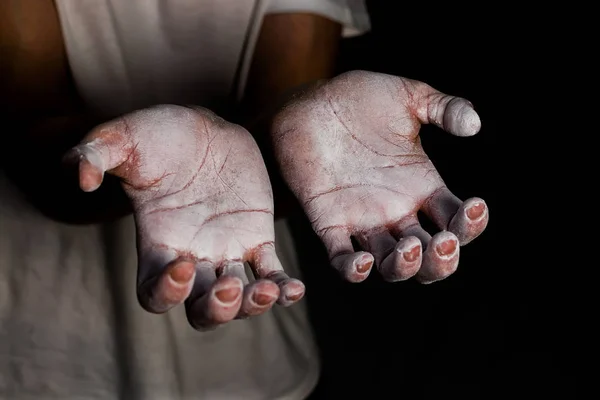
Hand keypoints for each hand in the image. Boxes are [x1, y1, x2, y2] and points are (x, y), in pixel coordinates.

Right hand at [66, 105, 304, 328]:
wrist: (202, 128)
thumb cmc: (158, 136)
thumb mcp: (122, 139)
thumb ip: (94, 155)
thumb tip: (80, 180)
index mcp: (158, 245)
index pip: (154, 293)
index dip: (166, 291)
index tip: (183, 263)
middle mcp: (193, 258)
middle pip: (201, 310)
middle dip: (215, 310)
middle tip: (227, 289)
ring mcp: (227, 252)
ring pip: (238, 299)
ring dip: (252, 305)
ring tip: (267, 291)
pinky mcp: (256, 238)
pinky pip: (270, 272)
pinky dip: (282, 287)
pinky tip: (295, 289)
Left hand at [271, 71, 488, 283]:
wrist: (310, 102)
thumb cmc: (359, 98)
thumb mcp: (407, 96)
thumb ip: (442, 107)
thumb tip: (475, 124)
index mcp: (422, 186)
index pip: (456, 219)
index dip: (471, 222)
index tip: (475, 204)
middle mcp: (397, 210)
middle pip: (429, 255)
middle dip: (442, 259)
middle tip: (444, 241)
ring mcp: (364, 220)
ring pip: (391, 264)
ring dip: (405, 266)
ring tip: (411, 247)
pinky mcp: (329, 222)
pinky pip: (341, 258)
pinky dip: (352, 269)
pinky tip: (362, 261)